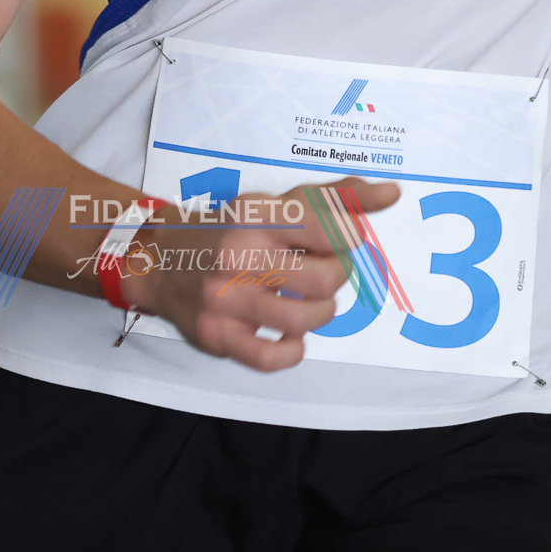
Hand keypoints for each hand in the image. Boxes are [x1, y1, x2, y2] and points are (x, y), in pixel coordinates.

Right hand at [130, 178, 397, 370]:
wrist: (158, 262)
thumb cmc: (228, 231)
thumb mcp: (273, 204)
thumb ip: (333, 199)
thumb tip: (393, 194)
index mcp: (256, 216)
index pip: (326, 226)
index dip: (347, 238)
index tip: (338, 240)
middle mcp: (239, 254)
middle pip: (326, 278)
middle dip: (337, 277)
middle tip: (324, 272)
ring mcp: (226, 298)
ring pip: (305, 319)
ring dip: (321, 314)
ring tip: (310, 303)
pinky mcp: (218, 335)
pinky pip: (271, 357)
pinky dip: (292, 351)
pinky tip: (290, 336)